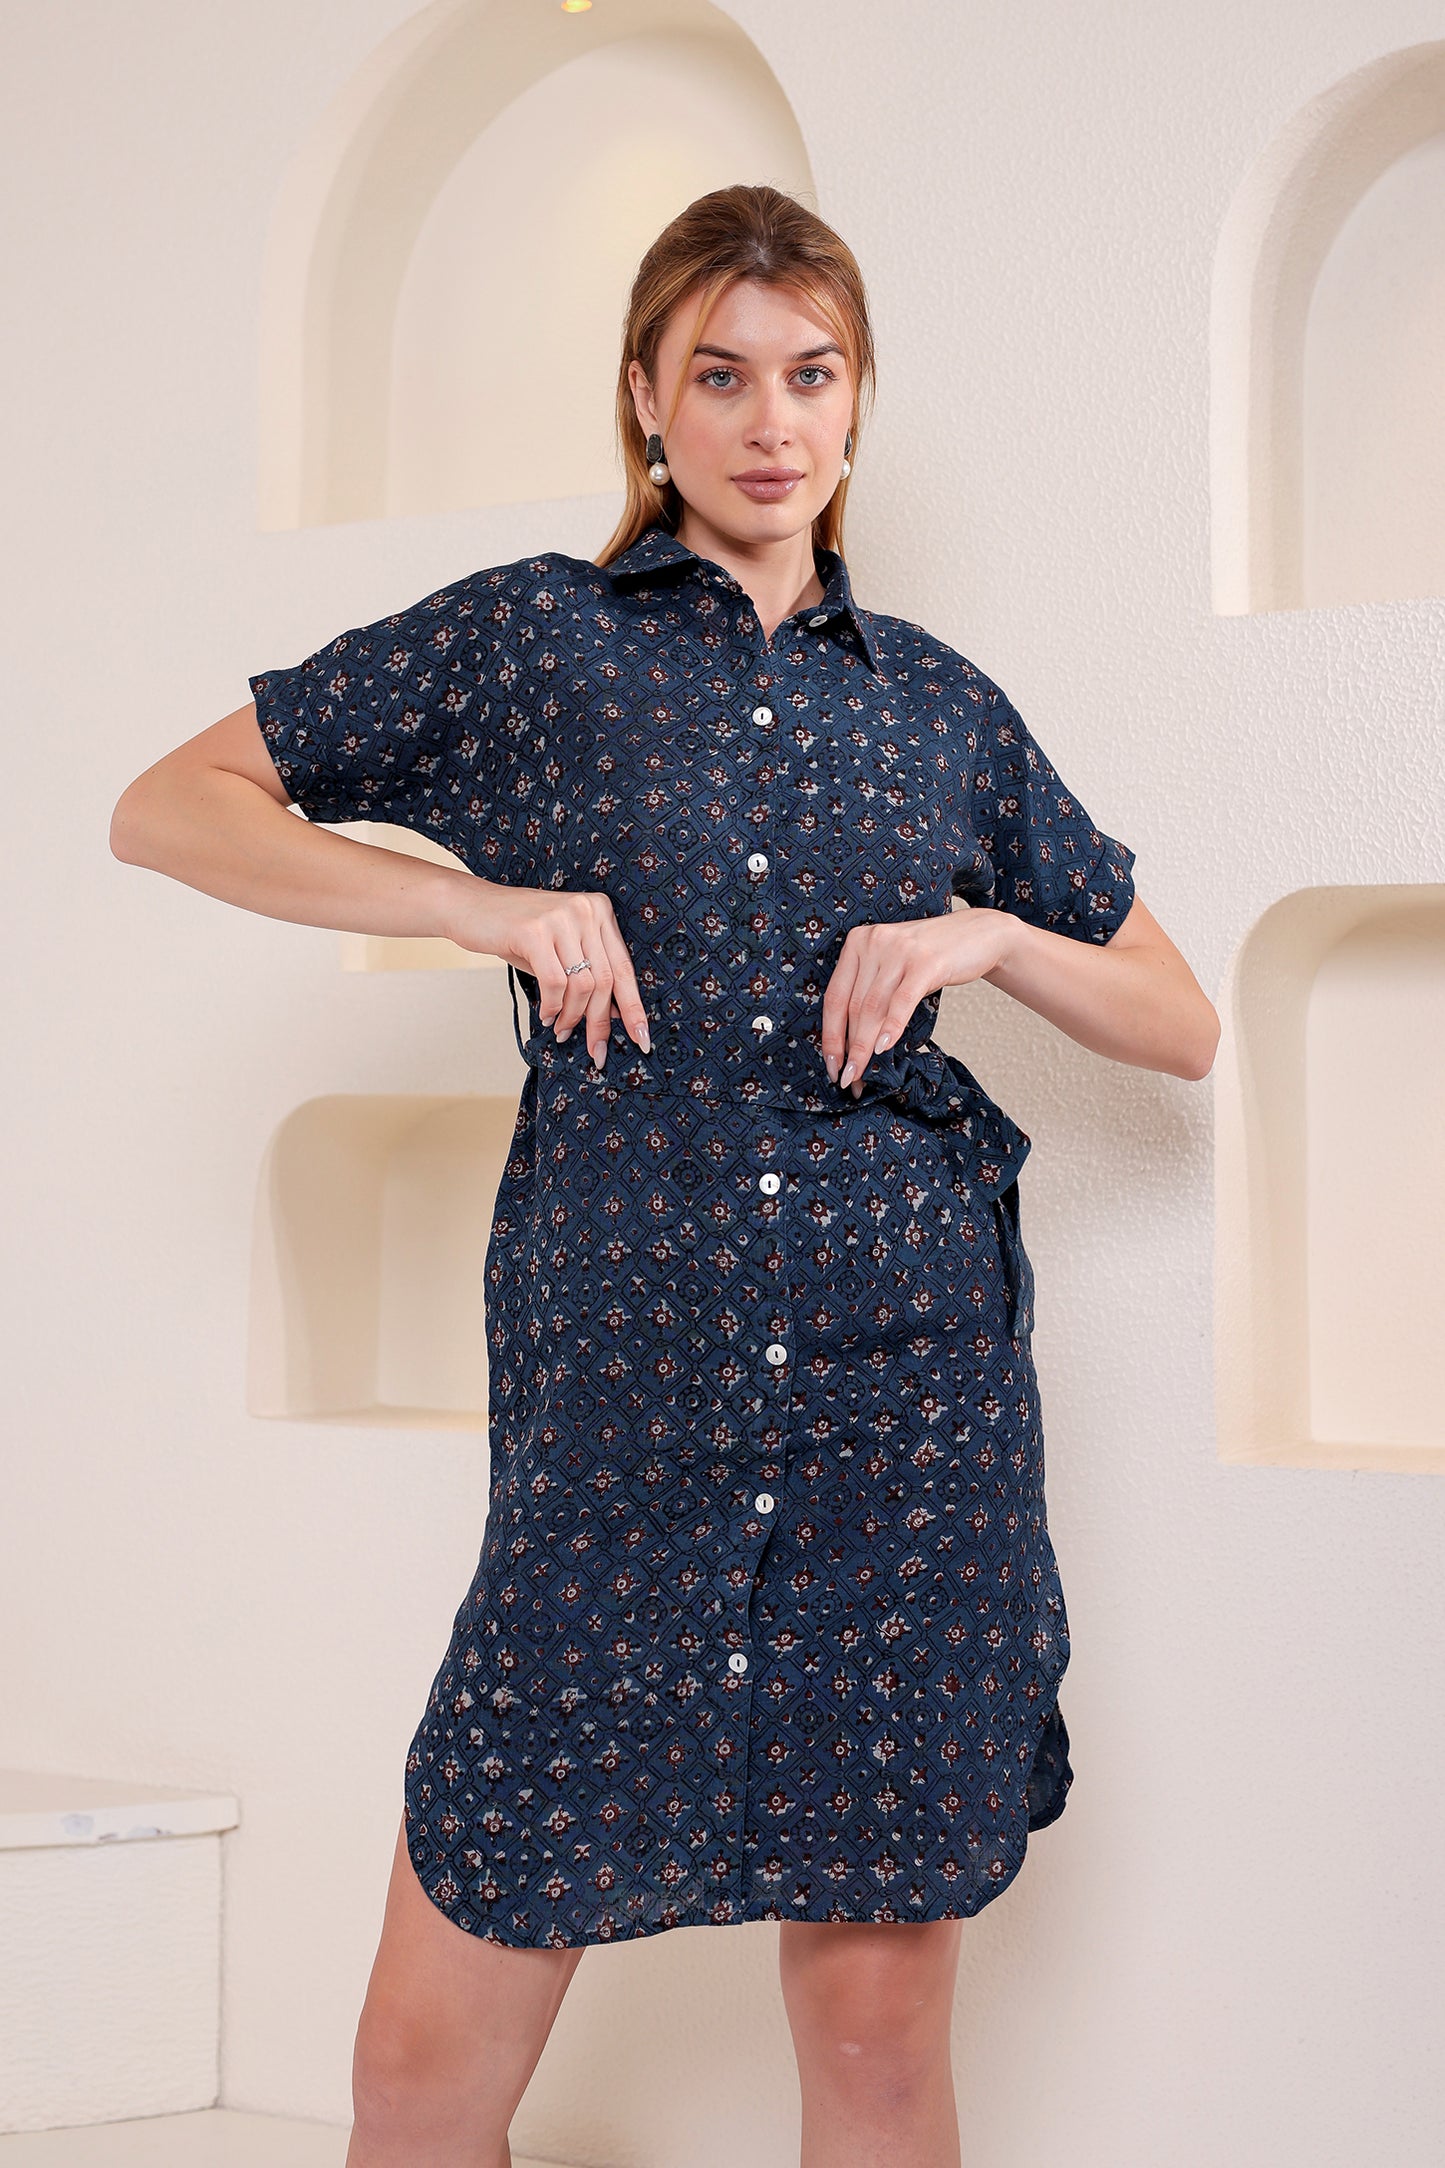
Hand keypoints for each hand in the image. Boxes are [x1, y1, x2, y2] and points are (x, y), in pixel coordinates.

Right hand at [445, 878, 649, 1069]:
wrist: (470, 906)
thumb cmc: (516, 932)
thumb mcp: (560, 950)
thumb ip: (587, 975)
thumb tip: (612, 1015)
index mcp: (600, 911)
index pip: (624, 967)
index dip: (634, 1008)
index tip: (642, 1040)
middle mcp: (586, 910)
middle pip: (605, 980)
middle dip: (600, 1023)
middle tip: (596, 1051)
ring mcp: (561, 918)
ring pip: (581, 986)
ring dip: (572, 1017)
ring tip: (562, 1030)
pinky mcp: (534, 930)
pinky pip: (555, 983)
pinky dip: (552, 1007)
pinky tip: (546, 1016)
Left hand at [820, 907, 1017, 1095]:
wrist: (978, 934)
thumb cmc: (931, 957)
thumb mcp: (893, 966)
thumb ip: (872, 992)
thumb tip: (853, 1043)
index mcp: (857, 941)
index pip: (835, 996)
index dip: (830, 1035)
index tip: (831, 1063)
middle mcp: (874, 942)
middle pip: (854, 1006)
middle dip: (849, 1048)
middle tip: (848, 1078)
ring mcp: (899, 951)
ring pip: (873, 1008)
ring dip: (865, 1047)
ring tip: (862, 1073)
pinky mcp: (925, 962)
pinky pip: (902, 1001)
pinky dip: (891, 1027)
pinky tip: (883, 1048)